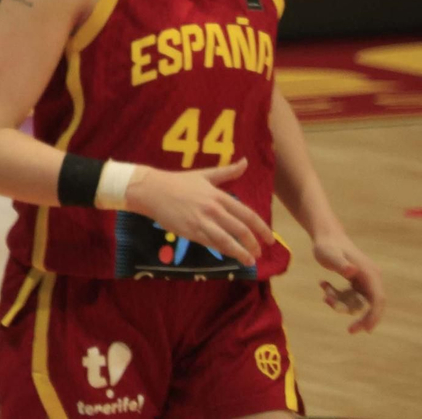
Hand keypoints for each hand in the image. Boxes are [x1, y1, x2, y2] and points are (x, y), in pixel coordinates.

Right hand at [125, 158, 273, 265]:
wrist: (152, 190)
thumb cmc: (178, 182)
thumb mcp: (204, 175)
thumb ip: (227, 171)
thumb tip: (246, 162)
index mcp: (219, 196)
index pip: (247, 215)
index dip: (262, 228)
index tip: (270, 239)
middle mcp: (213, 209)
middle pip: (241, 230)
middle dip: (253, 244)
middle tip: (259, 252)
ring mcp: (202, 222)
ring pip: (227, 241)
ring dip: (241, 253)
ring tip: (249, 261)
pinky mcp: (190, 232)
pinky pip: (211, 244)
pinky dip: (223, 251)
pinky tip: (230, 256)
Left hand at [313, 230, 384, 332]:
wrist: (325, 236)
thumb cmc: (327, 245)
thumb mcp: (329, 255)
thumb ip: (341, 264)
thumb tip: (352, 271)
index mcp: (370, 274)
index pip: (378, 300)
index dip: (374, 316)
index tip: (365, 329)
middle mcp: (371, 278)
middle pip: (373, 305)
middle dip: (362, 318)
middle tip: (350, 330)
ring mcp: (364, 280)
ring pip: (358, 301)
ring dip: (342, 302)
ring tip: (324, 294)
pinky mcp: (356, 281)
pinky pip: (349, 295)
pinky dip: (337, 295)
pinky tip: (323, 285)